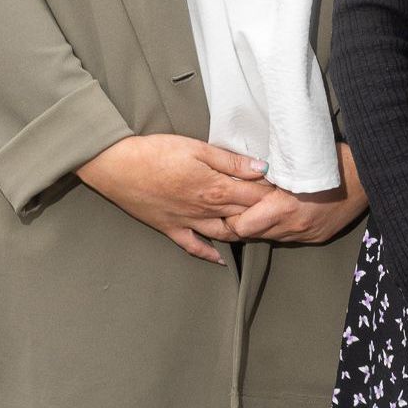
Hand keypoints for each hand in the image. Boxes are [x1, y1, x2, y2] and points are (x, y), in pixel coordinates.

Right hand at [77, 133, 272, 262]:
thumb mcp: (197, 148)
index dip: (275, 195)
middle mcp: (206, 210)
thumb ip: (231, 161)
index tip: (290, 193)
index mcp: (216, 188)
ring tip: (260, 231)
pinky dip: (209, 254)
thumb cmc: (155, 152)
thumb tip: (262, 169)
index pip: (256, 196)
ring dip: (244, 234)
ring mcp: (188, 222)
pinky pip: (194, 246)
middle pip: (245, 217)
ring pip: (225, 234)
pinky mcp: (171, 228)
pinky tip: (221, 259)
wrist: (116, 166)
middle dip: (265, 216)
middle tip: (282, 214)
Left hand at [225, 144, 367, 245]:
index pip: (241, 226)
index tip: (224, 205)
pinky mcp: (317, 237)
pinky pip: (289, 237)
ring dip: (260, 225)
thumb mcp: (292, 161)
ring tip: (255, 208)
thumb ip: (266, 174)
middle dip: (240, 222)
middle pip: (252, 235)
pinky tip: (279, 213)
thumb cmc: (331, 159)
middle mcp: (294, 226)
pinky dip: (279, 227)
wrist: (368, 175)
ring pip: (269, 237)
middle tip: (232, 208)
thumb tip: (240, 175)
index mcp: (285, 207)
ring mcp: (307, 235)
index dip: (229, 217)